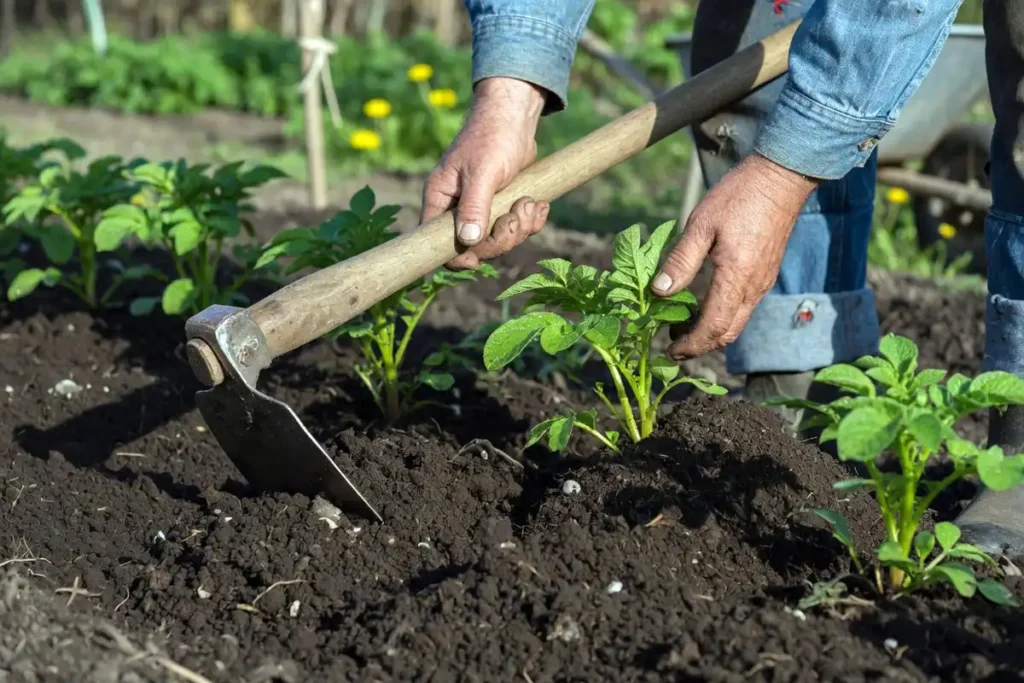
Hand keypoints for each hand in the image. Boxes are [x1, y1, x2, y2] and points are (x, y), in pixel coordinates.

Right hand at [420, 77, 550, 269]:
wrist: (515, 116)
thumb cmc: (492, 137)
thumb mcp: (482, 172)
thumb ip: (474, 207)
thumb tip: (468, 241)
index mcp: (441, 200)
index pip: (437, 243)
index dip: (458, 256)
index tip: (480, 255)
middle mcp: (457, 208)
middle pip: (476, 247)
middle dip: (502, 237)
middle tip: (518, 214)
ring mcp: (481, 208)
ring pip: (499, 239)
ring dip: (521, 227)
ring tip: (530, 202)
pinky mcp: (503, 205)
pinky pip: (516, 228)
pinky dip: (530, 220)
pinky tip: (538, 203)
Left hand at [652, 153, 818, 358]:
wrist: (781, 178)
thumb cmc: (739, 197)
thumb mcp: (700, 224)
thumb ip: (680, 261)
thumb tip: (658, 291)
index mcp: (736, 277)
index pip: (713, 327)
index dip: (690, 344)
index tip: (669, 350)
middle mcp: (754, 287)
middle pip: (727, 333)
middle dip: (699, 345)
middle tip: (672, 344)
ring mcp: (762, 282)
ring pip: (737, 323)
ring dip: (710, 332)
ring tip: (682, 326)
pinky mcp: (765, 274)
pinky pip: (743, 308)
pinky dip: (722, 317)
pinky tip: (702, 306)